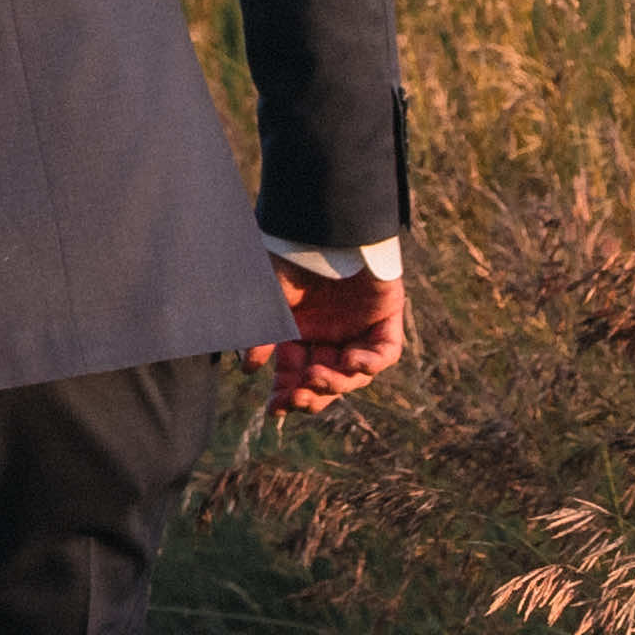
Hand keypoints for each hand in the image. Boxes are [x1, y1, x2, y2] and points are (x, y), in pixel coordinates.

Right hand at [260, 247, 412, 419]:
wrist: (328, 226)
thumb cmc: (296, 256)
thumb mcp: (270, 299)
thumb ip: (261, 335)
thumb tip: (248, 370)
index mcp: (302, 332)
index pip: (296, 373)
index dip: (286, 393)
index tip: (274, 408)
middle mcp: (331, 335)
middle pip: (325, 381)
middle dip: (310, 395)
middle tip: (296, 399)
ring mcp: (359, 329)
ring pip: (353, 375)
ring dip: (335, 382)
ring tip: (316, 376)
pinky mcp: (386, 320)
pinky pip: (384, 354)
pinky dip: (369, 363)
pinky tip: (349, 361)